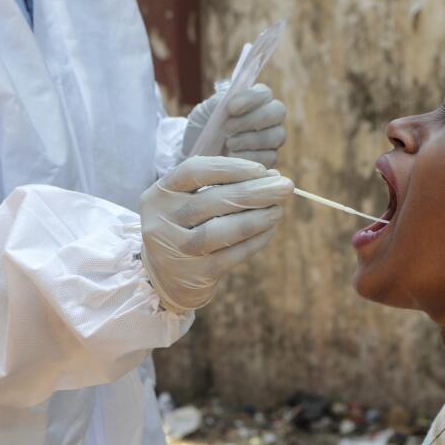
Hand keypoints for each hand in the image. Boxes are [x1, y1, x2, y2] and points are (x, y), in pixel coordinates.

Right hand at [139, 156, 293, 312]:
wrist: (164, 277)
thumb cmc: (185, 226)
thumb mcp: (187, 201)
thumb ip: (222, 185)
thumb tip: (272, 175)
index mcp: (159, 194)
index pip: (193, 171)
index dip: (230, 168)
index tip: (261, 169)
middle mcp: (162, 221)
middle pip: (213, 200)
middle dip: (255, 192)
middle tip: (286, 186)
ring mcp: (178, 250)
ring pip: (224, 230)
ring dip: (258, 217)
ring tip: (278, 209)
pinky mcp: (196, 275)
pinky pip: (233, 254)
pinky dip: (256, 240)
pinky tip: (270, 229)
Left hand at [181, 84, 287, 166]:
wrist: (198, 153)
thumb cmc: (204, 127)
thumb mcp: (206, 111)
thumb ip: (220, 102)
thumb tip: (232, 100)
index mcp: (256, 99)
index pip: (264, 93)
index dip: (250, 99)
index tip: (230, 109)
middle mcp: (269, 117)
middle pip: (278, 111)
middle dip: (252, 119)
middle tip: (228, 127)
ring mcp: (273, 139)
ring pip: (276, 135)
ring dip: (250, 139)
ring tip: (228, 144)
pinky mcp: (269, 159)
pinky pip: (270, 157)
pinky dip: (250, 157)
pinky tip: (233, 156)